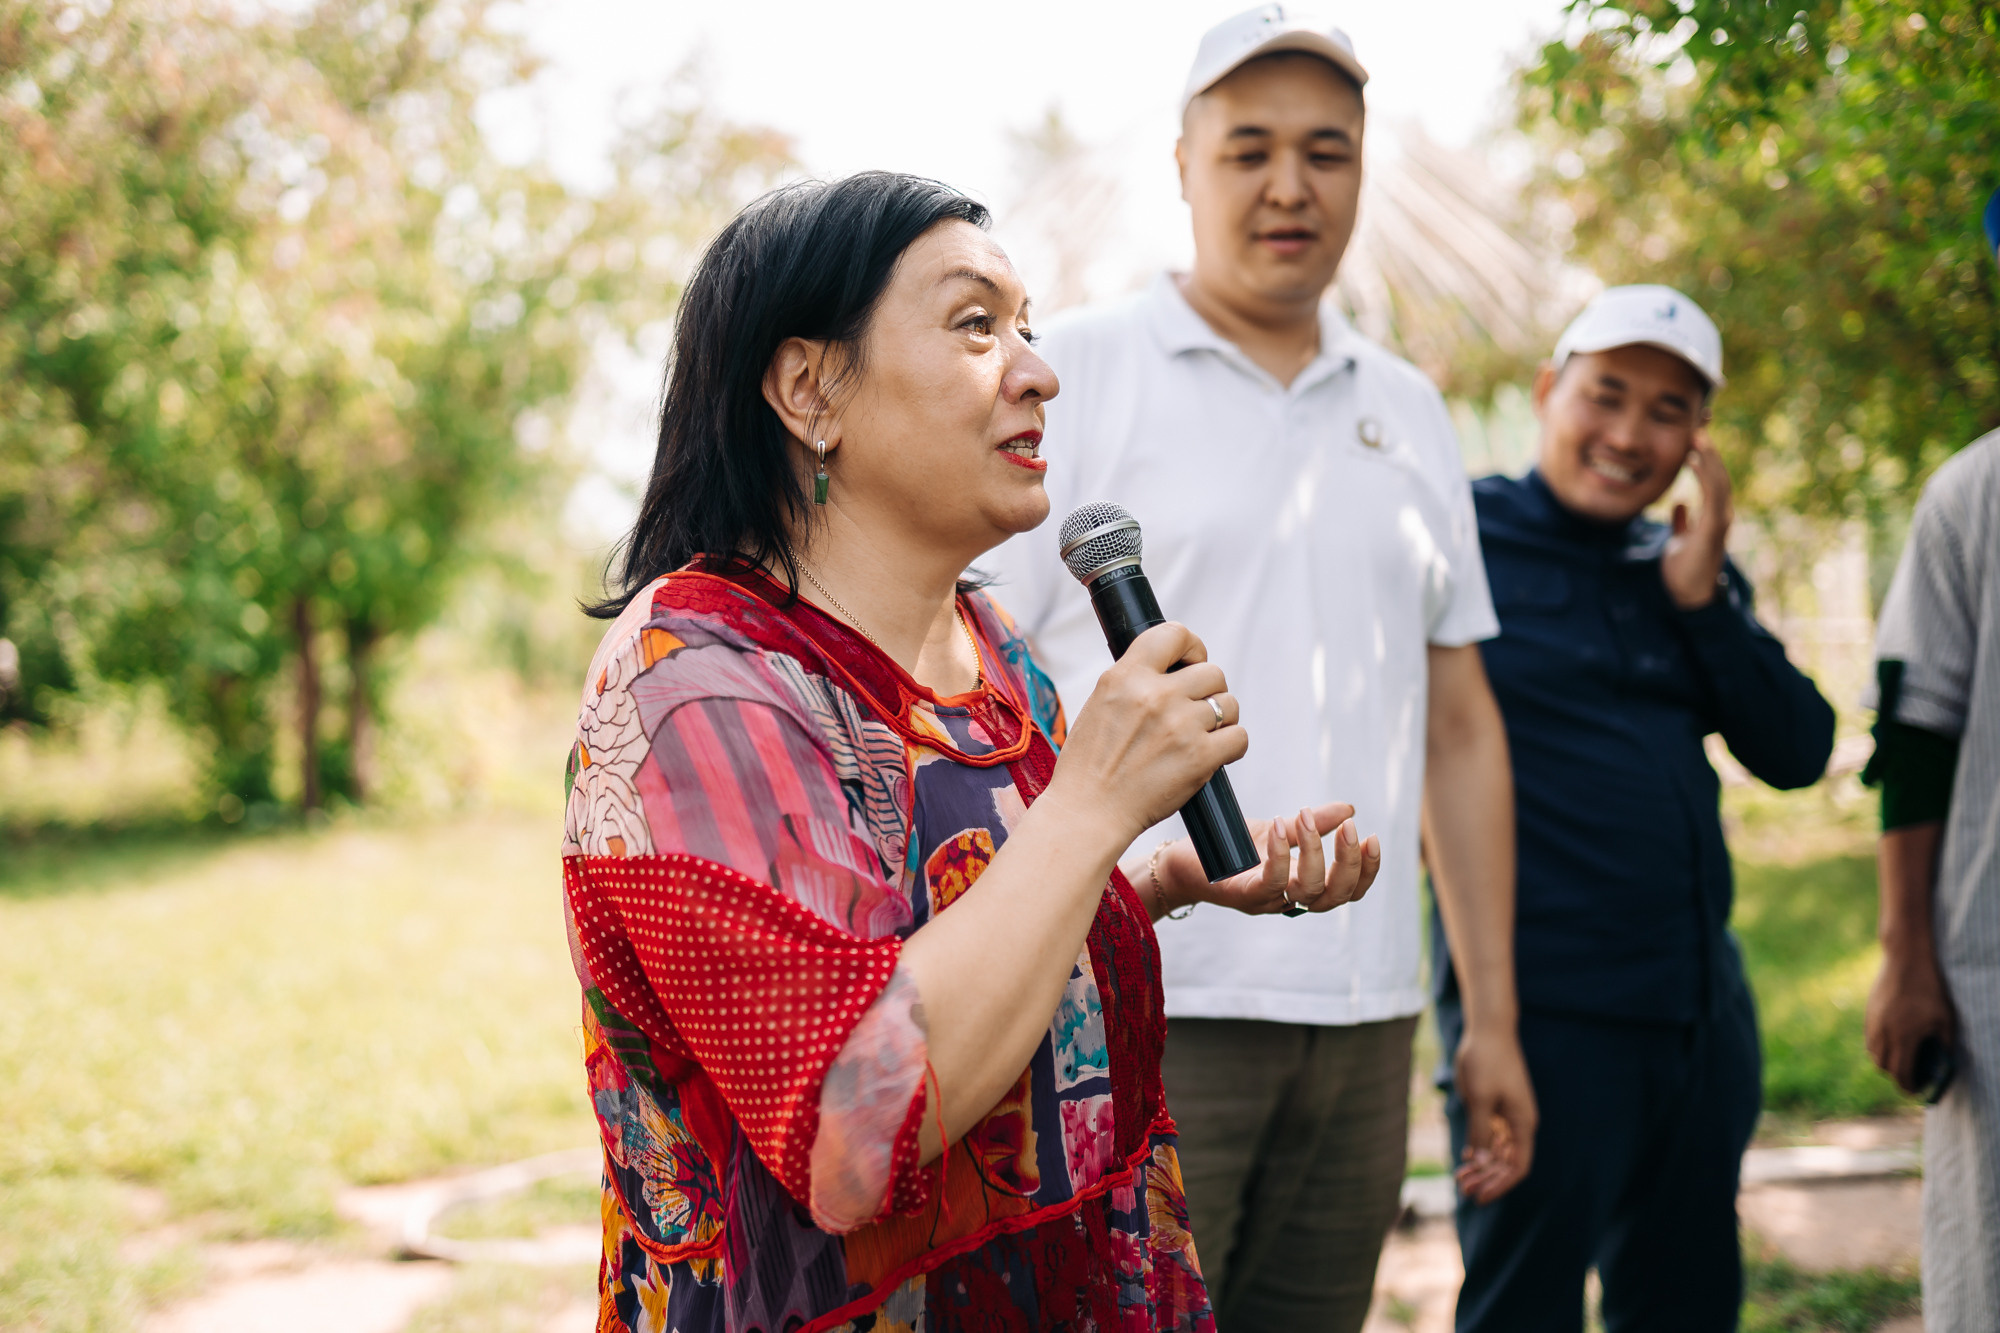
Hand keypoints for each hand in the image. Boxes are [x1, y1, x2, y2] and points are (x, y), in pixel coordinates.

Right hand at [1052, 622, 1247, 845]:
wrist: (1088, 812)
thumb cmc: (1089, 766)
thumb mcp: (1099, 704)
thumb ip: (1133, 681)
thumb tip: (1171, 668)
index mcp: (1125, 676)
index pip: (1175, 633)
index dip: (1192, 648)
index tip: (1189, 664)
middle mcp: (1154, 695)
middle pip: (1212, 672)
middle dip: (1208, 691)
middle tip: (1194, 713)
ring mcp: (1180, 725)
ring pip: (1229, 704)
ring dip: (1222, 719)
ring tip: (1202, 736)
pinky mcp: (1200, 757)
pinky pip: (1239, 737)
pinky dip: (1231, 747)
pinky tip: (1212, 756)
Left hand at [1153, 803, 1380, 915]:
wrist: (1182, 860)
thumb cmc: (1229, 848)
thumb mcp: (1277, 831)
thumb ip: (1312, 824)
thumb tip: (1350, 809)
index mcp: (1301, 887)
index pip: (1347, 892)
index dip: (1366, 871)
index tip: (1372, 838)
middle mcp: (1287, 900)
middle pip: (1334, 897)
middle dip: (1349, 863)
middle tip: (1351, 829)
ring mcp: (1265, 901)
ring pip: (1306, 889)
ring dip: (1314, 852)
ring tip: (1306, 817)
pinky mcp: (1241, 895)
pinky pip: (1270, 882)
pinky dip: (1281, 854)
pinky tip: (1280, 827)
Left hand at [1453, 1025, 1536, 1204]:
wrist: (1488, 1030)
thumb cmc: (1486, 1060)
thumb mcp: (1480, 1097)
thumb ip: (1481, 1130)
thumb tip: (1482, 1162)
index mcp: (1522, 1123)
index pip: (1517, 1166)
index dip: (1500, 1185)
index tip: (1479, 1197)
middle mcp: (1520, 1123)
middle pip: (1508, 1162)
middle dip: (1488, 1179)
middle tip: (1463, 1190)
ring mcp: (1509, 1115)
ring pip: (1499, 1151)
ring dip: (1483, 1166)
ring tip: (1461, 1178)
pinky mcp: (1498, 1107)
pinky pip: (1493, 1136)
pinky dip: (1481, 1149)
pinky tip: (1466, 1158)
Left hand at [1662, 428, 1733, 609]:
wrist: (1687, 596)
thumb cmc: (1683, 570)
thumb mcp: (1679, 540)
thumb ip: (1682, 523)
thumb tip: (1679, 504)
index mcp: (1712, 513)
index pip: (1710, 476)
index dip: (1704, 453)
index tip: (1694, 430)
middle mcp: (1720, 513)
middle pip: (1717, 471)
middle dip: (1708, 447)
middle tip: (1699, 420)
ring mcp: (1720, 520)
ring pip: (1719, 480)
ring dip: (1709, 456)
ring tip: (1698, 434)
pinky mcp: (1713, 529)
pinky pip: (1713, 495)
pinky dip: (1706, 475)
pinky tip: (1694, 458)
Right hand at [1866, 951, 1956, 1093]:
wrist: (1905, 960)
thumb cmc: (1930, 989)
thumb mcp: (1945, 1019)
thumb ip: (1944, 1045)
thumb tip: (1942, 1064)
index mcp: (1904, 1037)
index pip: (1900, 1074)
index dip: (1908, 1086)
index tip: (1916, 1091)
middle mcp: (1884, 1033)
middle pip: (1883, 1067)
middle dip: (1896, 1075)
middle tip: (1910, 1075)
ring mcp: (1872, 1023)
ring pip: (1873, 1053)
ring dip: (1886, 1060)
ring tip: (1901, 1057)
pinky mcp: (1868, 1013)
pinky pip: (1870, 1038)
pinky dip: (1880, 1046)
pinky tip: (1894, 1039)